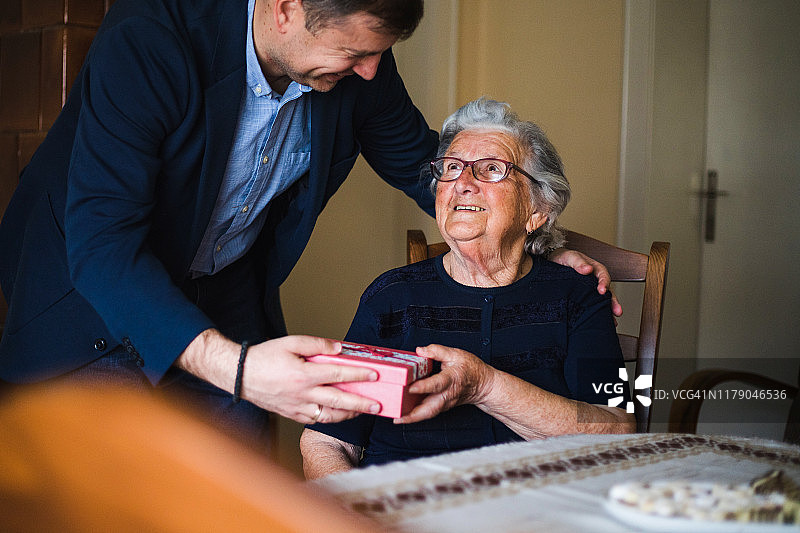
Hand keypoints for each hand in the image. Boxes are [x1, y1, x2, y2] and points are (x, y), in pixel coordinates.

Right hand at [242, 336, 381, 423]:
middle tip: (379, 405)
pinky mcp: (292, 414)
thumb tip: (338, 349)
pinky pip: (316, 420)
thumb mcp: (290, 342)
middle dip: (362, 404)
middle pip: (339, 401)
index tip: (374, 375)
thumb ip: (317, 344)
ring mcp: (297, 407)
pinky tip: (340, 414)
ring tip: (364, 411)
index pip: (339, 375)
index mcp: (304, 375)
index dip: (359, 375)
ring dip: (349, 414)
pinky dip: (331, 418)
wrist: (240, 375)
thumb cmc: (264, 358)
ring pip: (329, 415)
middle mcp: (303, 394)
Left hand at [393, 344, 492, 424]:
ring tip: (397, 417)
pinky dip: (416, 415)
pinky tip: (403, 414)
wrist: (483, 386)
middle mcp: (447, 395)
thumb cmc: (471, 370)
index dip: (423, 387)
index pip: (436, 384)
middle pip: (430, 408)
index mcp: (451, 379)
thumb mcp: (456, 354)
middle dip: (414, 414)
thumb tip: (420, 350)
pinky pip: (428, 412)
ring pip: (428, 413)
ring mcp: (444, 403)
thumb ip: (437, 351)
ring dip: (412, 418)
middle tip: (398, 415)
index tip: (411, 387)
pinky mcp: (441, 406)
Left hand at [547, 248, 621, 317]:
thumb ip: (578, 262)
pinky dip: (597, 314)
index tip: (602, 291)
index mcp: (594, 269)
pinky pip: (592, 306)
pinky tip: (601, 323)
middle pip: (607, 292)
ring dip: (608, 311)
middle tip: (616, 311)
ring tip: (613, 322)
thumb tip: (588, 269)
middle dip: (612, 302)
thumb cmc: (562, 258)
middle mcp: (595, 281)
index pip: (603, 276)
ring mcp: (590, 291)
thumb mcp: (570, 257)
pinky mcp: (583, 299)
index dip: (604, 283)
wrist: (551, 263)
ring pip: (602, 301)